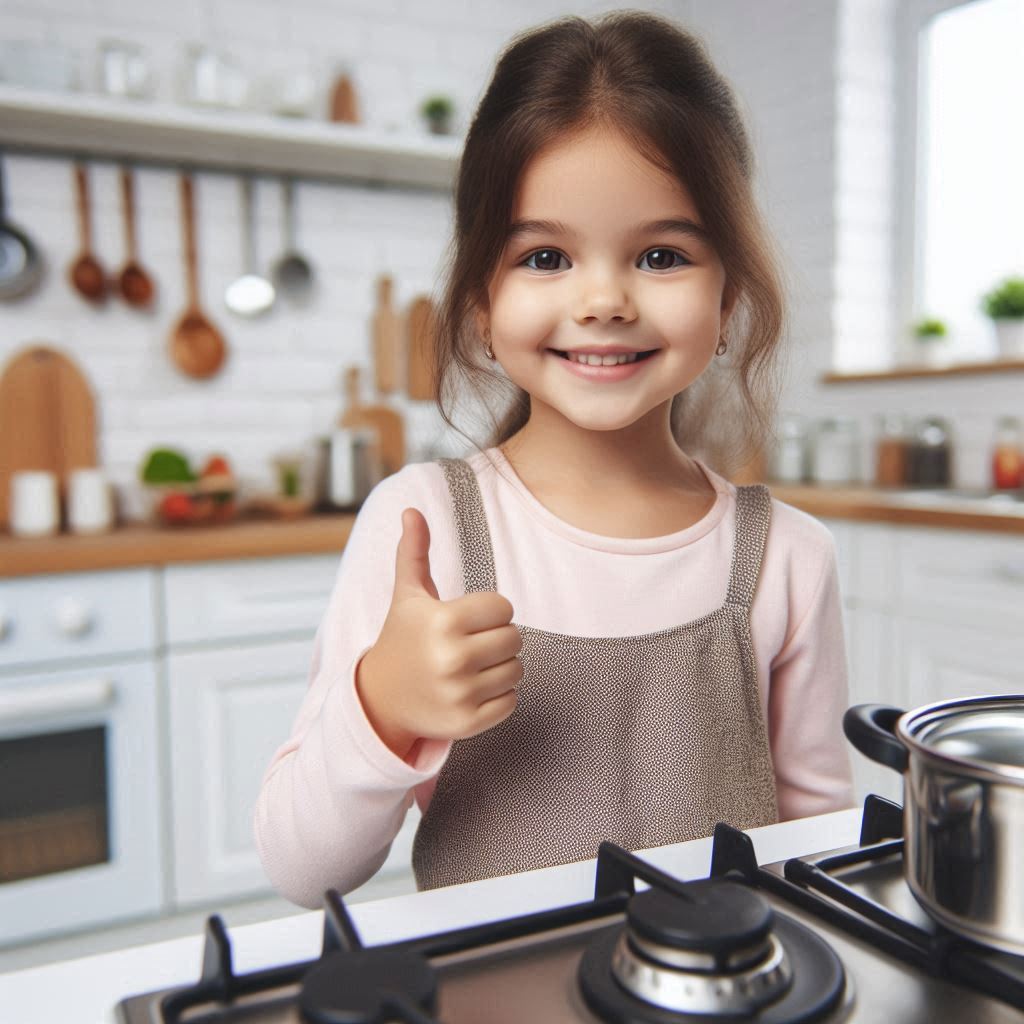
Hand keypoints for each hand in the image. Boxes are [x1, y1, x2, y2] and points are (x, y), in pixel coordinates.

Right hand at [356, 508, 522, 757]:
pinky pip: (511, 702)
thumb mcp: (407, 595)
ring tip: (471, 667)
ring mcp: (459, 694)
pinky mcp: (467, 723)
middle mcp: (452, 658)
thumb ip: (414, 552)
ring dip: (501, 668)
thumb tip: (411, 511)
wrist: (380, 699)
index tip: (467, 620)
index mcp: (442, 621)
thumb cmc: (402, 638)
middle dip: (498, 639)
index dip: (490, 612)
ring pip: (516, 671)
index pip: (504, 608)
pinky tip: (472, 690)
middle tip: (471, 644)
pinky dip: (498, 697)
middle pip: (515, 639)